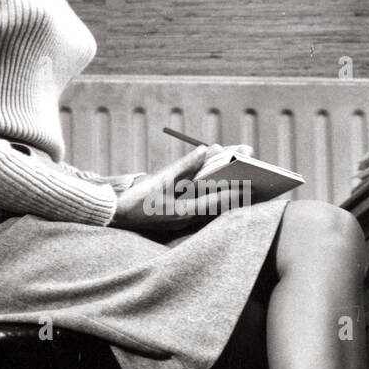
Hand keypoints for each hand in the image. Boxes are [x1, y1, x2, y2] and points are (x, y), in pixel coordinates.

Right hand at [111, 142, 252, 232]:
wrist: (116, 216)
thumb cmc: (137, 199)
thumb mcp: (160, 179)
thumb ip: (184, 165)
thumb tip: (205, 150)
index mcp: (184, 211)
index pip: (216, 200)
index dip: (234, 191)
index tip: (250, 182)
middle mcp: (187, 217)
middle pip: (218, 201)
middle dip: (235, 187)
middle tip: (252, 175)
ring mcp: (183, 218)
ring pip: (211, 204)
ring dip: (226, 190)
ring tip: (243, 175)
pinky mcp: (178, 216)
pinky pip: (202, 205)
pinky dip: (212, 193)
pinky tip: (220, 183)